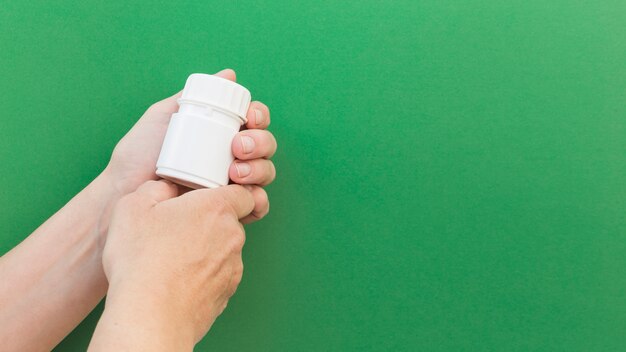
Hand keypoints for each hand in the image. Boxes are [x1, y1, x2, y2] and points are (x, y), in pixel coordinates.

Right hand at [91, 181, 254, 349]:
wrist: (150, 317)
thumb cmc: (142, 260)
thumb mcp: (133, 206)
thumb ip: (156, 189)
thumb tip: (166, 189)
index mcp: (216, 208)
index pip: (243, 193)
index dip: (227, 193)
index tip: (207, 199)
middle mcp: (232, 237)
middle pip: (229, 222)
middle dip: (208, 223)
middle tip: (175, 231)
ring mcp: (233, 267)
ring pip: (223, 250)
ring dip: (204, 251)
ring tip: (170, 260)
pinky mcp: (226, 293)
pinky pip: (218, 276)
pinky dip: (202, 276)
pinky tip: (176, 281)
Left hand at [106, 69, 275, 222]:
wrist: (125, 192)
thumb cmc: (139, 156)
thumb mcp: (164, 117)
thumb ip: (191, 95)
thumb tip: (228, 74)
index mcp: (220, 134)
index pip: (253, 121)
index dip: (258, 115)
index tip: (248, 116)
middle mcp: (232, 158)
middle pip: (265, 145)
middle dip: (260, 142)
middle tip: (238, 146)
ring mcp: (233, 185)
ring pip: (265, 172)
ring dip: (260, 169)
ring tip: (235, 173)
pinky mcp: (231, 210)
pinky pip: (258, 204)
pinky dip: (260, 200)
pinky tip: (248, 196)